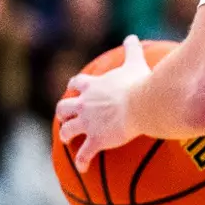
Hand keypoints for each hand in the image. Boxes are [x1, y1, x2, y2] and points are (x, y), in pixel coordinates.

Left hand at [56, 35, 151, 168]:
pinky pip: (84, 154)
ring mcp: (88, 123)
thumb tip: (133, 36)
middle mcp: (85, 104)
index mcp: (93, 87)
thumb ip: (132, 50)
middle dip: (63, 112)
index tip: (74, 89)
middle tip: (66, 117)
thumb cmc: (139, 84)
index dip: (74, 86)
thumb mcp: (135, 64)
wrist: (141, 104)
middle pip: (64, 108)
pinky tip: (83, 168)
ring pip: (68, 130)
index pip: (77, 84)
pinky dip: (82, 162)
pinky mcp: (96, 139)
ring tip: (68, 141)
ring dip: (67, 135)